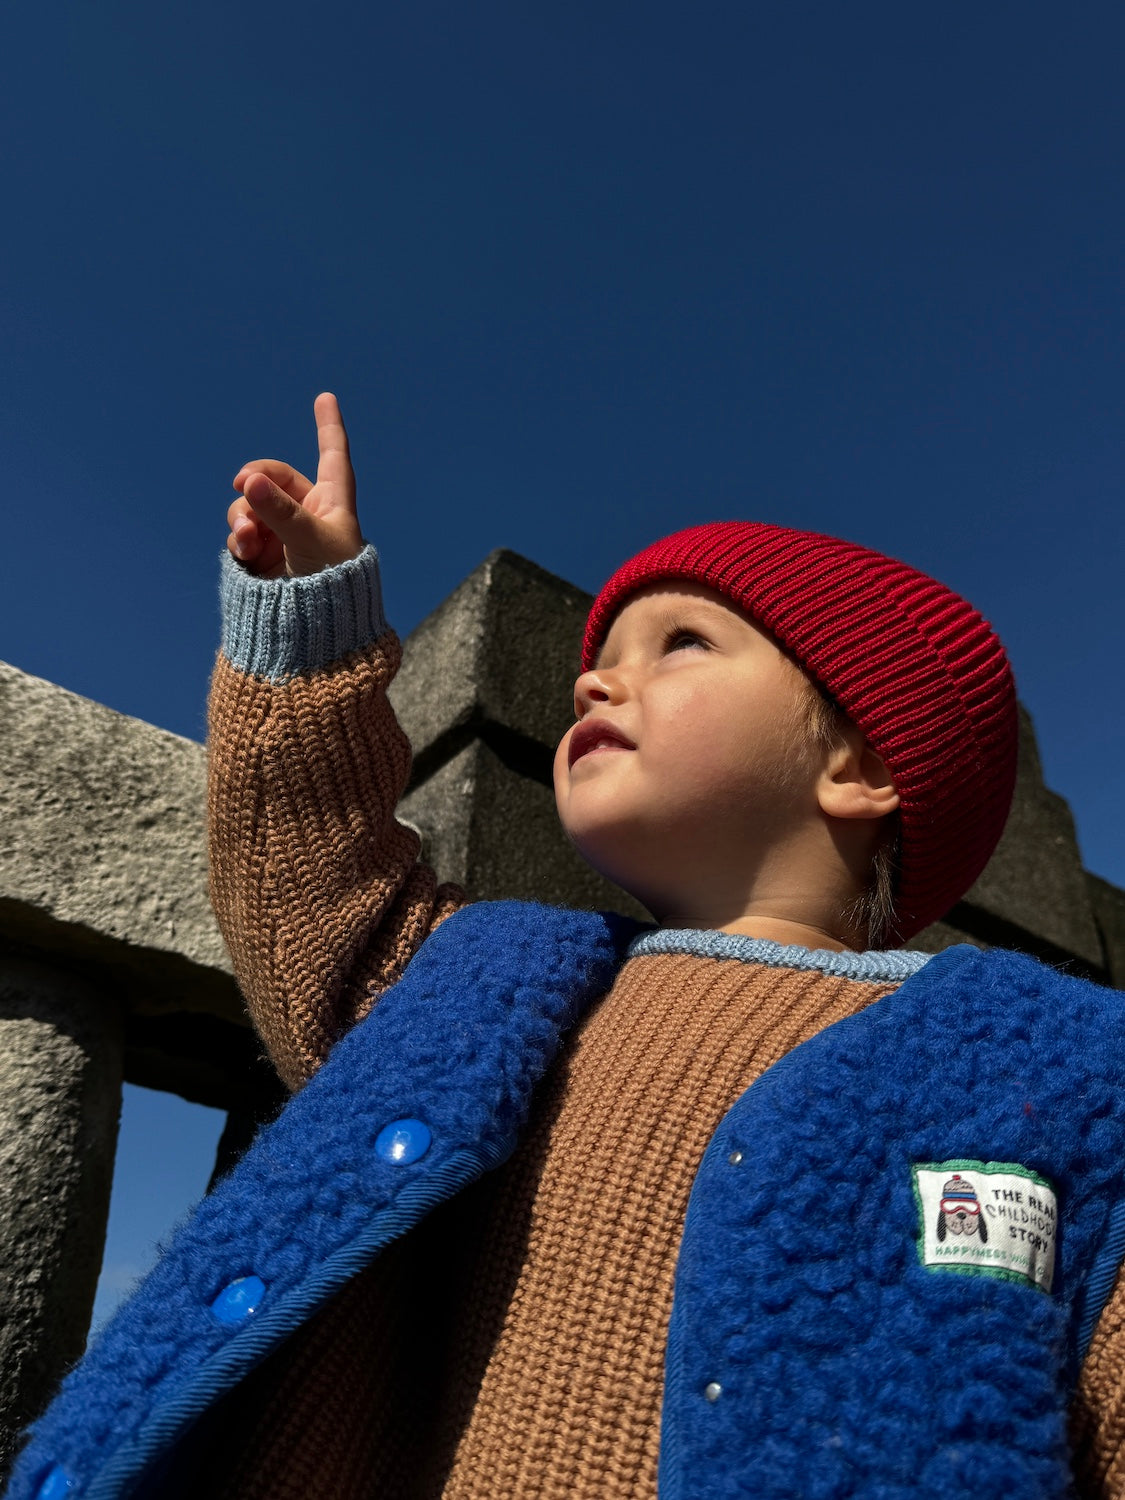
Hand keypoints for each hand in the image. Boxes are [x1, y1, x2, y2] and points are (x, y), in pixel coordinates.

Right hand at [227, 393, 363, 576]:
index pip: (332, 456)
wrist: (318, 634)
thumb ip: (279, 511)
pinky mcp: (262, 558)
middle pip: (274, 478)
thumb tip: (249, 481)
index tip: (326, 398)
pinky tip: (244, 549)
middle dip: (256, 482)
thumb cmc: (332, 586)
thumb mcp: (309, 542)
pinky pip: (242, 534)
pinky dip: (240, 539)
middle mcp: (307, 515)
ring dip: (242, 515)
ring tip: (246, 536)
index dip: (328, 427)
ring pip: (250, 506)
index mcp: (333, 503)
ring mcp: (282, 535)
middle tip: (243, 484)